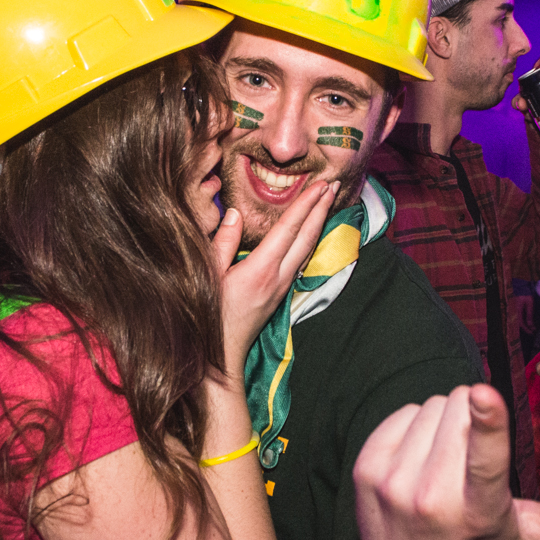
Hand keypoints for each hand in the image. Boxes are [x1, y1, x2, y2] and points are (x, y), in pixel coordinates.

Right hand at [209, 180, 335, 377]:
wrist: (221, 355)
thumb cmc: (209, 315)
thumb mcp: (207, 275)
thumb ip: (221, 243)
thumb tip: (233, 213)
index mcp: (261, 269)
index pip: (288, 229)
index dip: (305, 205)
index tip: (320, 186)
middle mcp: (278, 277)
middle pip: (306, 237)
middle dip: (321, 209)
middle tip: (332, 184)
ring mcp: (282, 286)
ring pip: (307, 249)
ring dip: (318, 222)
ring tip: (326, 201)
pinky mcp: (280, 293)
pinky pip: (301, 259)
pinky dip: (309, 239)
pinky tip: (310, 231)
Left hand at [351, 384, 539, 539]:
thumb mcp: (535, 539)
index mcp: (478, 514)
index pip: (485, 462)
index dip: (487, 423)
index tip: (483, 393)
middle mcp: (431, 501)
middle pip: (460, 408)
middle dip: (474, 415)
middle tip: (473, 453)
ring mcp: (393, 485)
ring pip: (433, 405)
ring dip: (447, 421)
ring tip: (448, 459)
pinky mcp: (365, 470)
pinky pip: (404, 411)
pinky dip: (418, 424)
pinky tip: (422, 457)